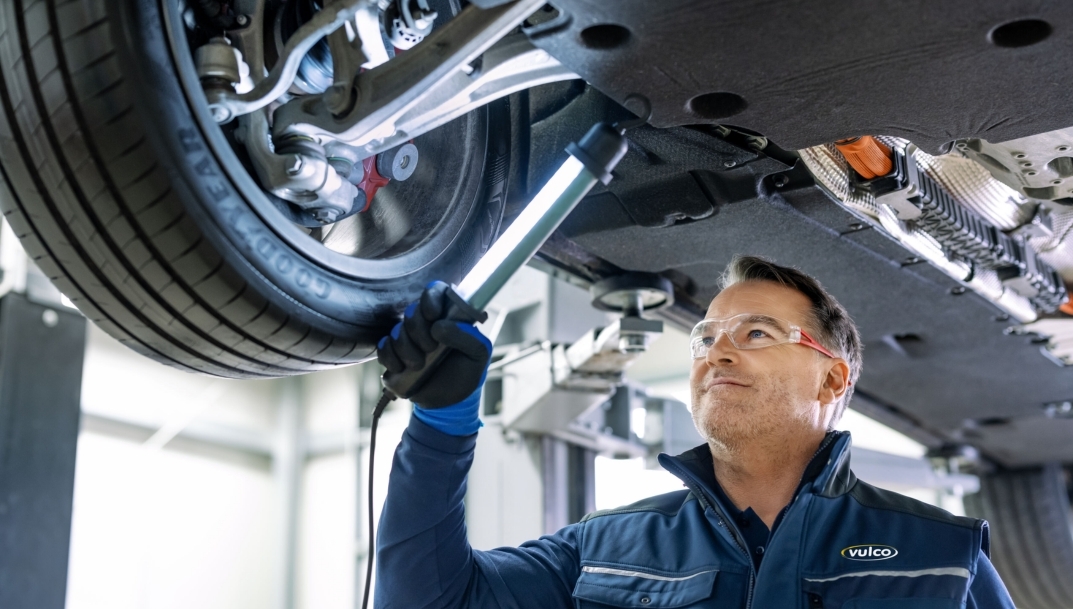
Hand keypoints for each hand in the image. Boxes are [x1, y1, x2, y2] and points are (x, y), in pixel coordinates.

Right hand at [377, 282, 492, 410]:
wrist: (450, 403)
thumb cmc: (467, 372)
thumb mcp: (479, 354)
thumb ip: (467, 337)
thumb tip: (438, 327)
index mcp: (448, 316)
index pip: (434, 291)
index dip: (430, 298)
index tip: (432, 314)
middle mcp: (426, 323)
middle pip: (412, 311)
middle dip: (419, 332)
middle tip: (431, 349)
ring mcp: (409, 338)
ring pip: (397, 331)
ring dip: (406, 349)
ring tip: (419, 366)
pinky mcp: (395, 354)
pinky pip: (383, 347)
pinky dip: (390, 357)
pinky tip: (401, 369)